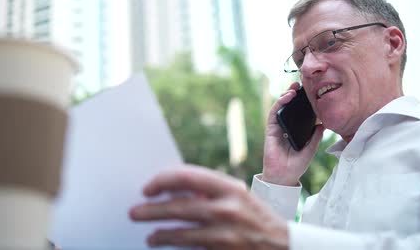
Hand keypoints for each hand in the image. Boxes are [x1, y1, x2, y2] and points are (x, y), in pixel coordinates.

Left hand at [130, 165, 288, 248]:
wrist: (284, 246)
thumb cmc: (256, 218)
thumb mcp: (237, 196)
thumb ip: (210, 191)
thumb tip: (173, 189)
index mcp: (230, 188)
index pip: (187, 177)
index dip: (163, 180)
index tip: (148, 188)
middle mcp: (228, 208)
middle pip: (180, 207)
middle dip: (152, 210)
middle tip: (135, 212)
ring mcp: (226, 234)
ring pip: (182, 233)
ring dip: (160, 234)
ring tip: (149, 236)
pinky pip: (191, 249)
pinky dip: (174, 247)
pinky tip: (164, 245)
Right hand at [263, 82, 323, 185]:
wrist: (284, 176)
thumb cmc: (296, 165)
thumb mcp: (310, 149)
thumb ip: (315, 137)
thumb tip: (323, 124)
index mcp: (296, 131)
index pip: (299, 113)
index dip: (303, 102)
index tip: (311, 92)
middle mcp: (286, 127)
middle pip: (289, 107)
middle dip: (294, 95)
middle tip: (302, 85)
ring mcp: (277, 127)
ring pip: (280, 107)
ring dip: (286, 95)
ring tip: (294, 88)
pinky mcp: (270, 129)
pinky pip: (274, 113)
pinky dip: (279, 103)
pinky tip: (287, 97)